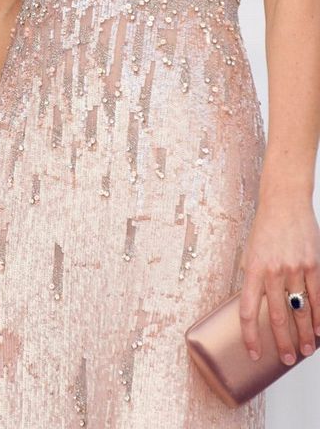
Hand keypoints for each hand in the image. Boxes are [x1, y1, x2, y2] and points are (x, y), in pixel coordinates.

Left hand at [239, 199, 319, 365]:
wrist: (285, 202)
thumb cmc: (266, 228)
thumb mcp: (251, 252)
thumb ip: (254, 279)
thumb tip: (256, 308)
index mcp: (253, 268)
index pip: (247, 310)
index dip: (250, 335)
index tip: (253, 353)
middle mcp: (273, 270)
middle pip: (277, 315)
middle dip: (282, 341)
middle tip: (286, 359)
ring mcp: (295, 268)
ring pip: (300, 309)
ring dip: (304, 334)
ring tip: (306, 350)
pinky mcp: (313, 264)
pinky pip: (317, 296)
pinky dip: (319, 315)